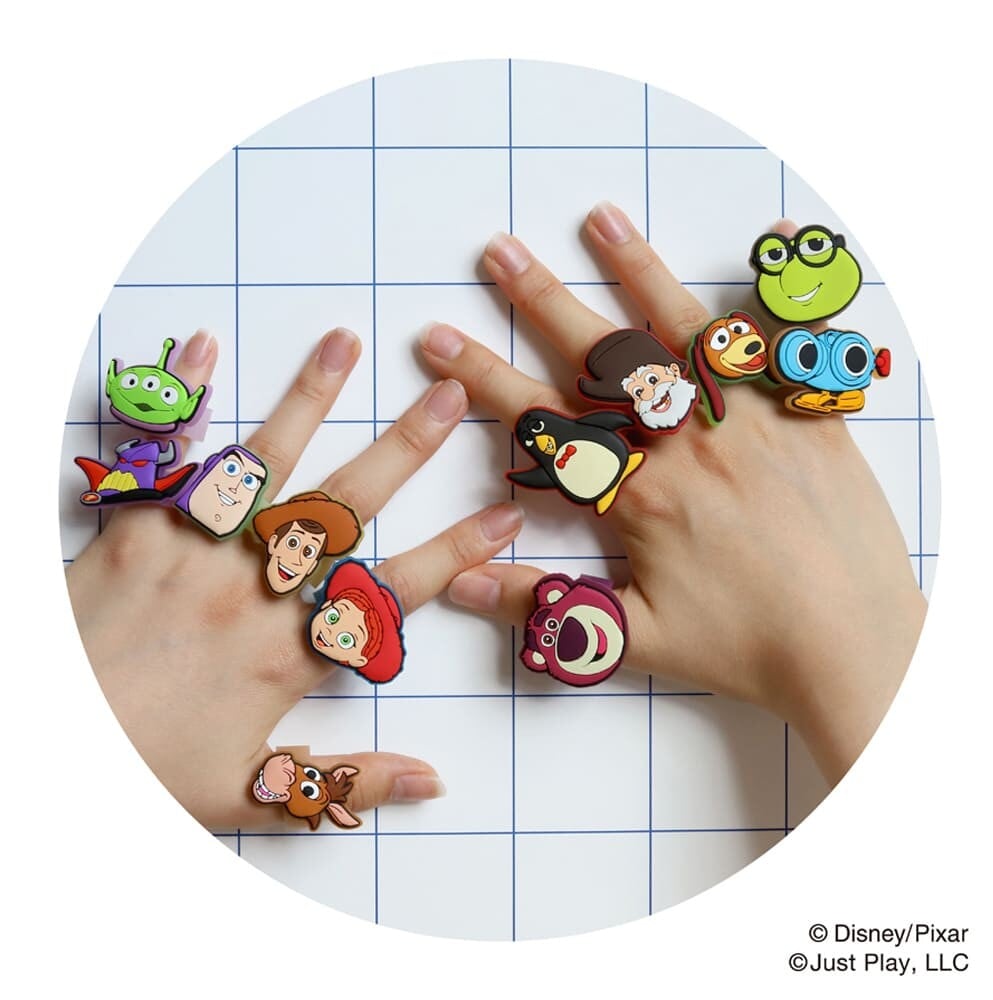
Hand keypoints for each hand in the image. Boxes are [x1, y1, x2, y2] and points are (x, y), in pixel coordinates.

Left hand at [67, 327, 523, 827]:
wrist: (43, 743)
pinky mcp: (133, 528)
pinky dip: (182, 398)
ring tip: (342, 341)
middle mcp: (253, 588)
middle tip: (448, 395)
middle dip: (404, 448)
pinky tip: (202, 347)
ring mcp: (193, 549)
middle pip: (345, 507)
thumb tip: (433, 783)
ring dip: (307, 397)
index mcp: (288, 651)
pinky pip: (161, 454)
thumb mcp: (247, 795)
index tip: (505, 516)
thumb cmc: (139, 770)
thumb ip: (345, 785)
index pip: (395, 594)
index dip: (458, 553)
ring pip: (264, 462)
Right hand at [421, 203, 925, 785]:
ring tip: (600, 220)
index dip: (484, 378)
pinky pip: (796, 342)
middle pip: (602, 359)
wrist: (856, 649)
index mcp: (641, 495)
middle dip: (543, 301)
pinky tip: (782, 231)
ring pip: (685, 332)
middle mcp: (690, 442)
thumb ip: (544, 606)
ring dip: (637, 271)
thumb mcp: (632, 639)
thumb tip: (458, 582)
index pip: (544, 422)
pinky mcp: (809, 417)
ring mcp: (752, 420)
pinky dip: (786, 285)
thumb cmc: (748, 648)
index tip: (440, 339)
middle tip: (499, 251)